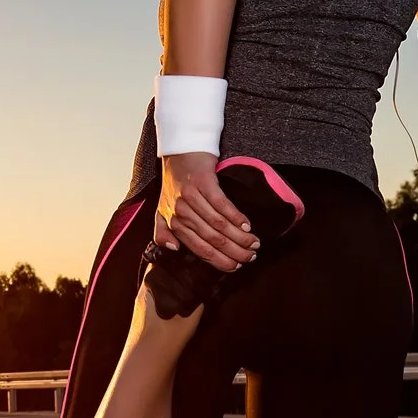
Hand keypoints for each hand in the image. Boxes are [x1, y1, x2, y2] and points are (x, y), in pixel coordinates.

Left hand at [156, 152, 257, 270]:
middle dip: (234, 252)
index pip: (199, 249)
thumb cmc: (175, 182)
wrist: (180, 150)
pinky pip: (222, 205)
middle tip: (251, 257)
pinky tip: (247, 226)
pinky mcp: (203, 183)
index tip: (235, 267)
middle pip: (211, 239)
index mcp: (173, 222)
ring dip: (239, 237)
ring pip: (218, 225)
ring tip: (254, 243)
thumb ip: (163, 231)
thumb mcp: (163, 208)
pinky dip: (236, 217)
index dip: (218, 260)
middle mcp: (181, 212)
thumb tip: (174, 249)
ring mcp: (191, 197)